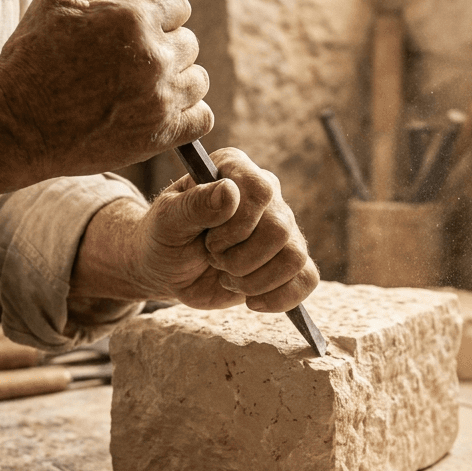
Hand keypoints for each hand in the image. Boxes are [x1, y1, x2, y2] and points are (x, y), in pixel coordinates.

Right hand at [0, 0, 211, 179]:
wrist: (16, 123)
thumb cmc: (31, 56)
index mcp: (133, 19)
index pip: (178, 4)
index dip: (158, 12)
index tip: (137, 27)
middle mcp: (154, 58)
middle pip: (189, 42)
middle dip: (164, 45)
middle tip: (128, 60)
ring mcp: (161, 99)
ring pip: (198, 80)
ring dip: (177, 79)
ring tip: (142, 86)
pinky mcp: (160, 135)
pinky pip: (202, 118)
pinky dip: (188, 113)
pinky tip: (160, 110)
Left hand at [70, 149, 319, 312]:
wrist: (167, 268)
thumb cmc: (164, 236)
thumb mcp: (166, 220)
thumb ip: (194, 204)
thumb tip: (230, 192)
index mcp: (234, 170)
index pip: (261, 191)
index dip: (238, 226)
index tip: (209, 241)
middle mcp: (265, 193)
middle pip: (280, 229)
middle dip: (240, 259)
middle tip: (214, 259)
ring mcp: (281, 227)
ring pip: (295, 257)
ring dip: (254, 280)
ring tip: (228, 276)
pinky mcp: (287, 259)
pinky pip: (307, 278)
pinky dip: (280, 297)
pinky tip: (251, 300)